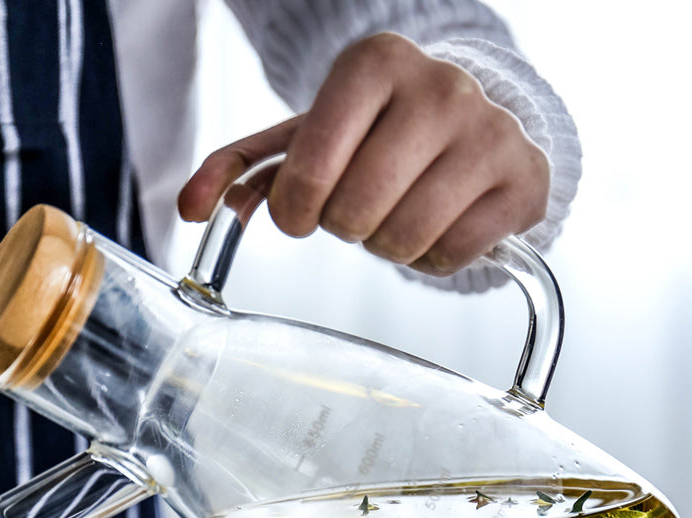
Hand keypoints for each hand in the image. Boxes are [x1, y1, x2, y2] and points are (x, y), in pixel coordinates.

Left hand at [177, 32, 549, 275]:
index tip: (302, 210)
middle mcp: (440, 88)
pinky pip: (450, 258)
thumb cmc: (376, 134)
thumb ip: (241, 166)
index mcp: (374, 64)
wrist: (472, 122)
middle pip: (353, 214)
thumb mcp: (307, 136)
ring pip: (402, 241)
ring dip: (385, 244)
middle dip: (343, 226)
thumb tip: (189, 208)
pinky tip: (438, 224)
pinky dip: (431, 258)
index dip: (295, 209)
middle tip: (358, 207)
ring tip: (397, 212)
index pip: (308, 169)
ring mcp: (490, 134)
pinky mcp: (523, 183)